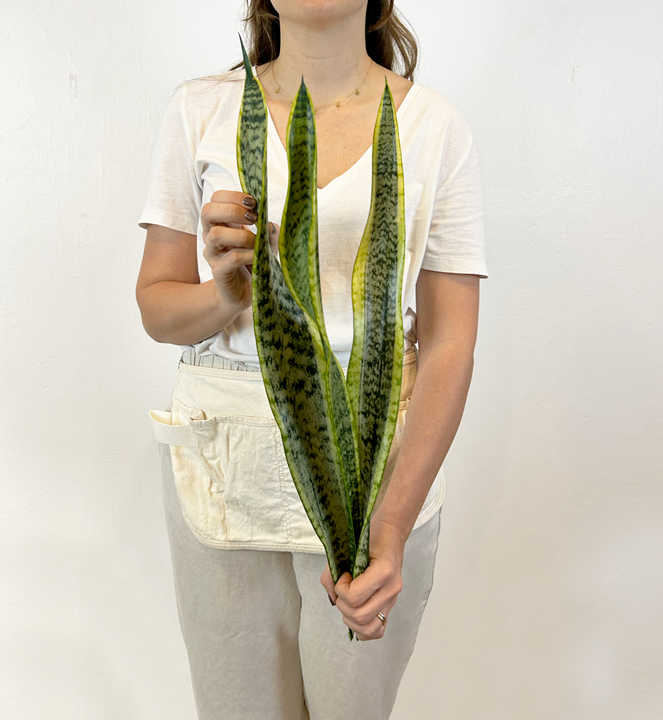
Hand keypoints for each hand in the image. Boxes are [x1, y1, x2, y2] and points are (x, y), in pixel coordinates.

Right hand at [201, 190, 278, 310]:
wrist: (244, 294)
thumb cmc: (253, 264)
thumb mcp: (266, 244)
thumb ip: (270, 232)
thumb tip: (271, 225)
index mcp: (221, 224)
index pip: (216, 199)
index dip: (232, 196)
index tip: (253, 203)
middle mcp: (212, 236)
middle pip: (207, 211)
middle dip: (232, 210)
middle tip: (253, 217)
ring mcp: (214, 255)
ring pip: (215, 234)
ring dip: (241, 234)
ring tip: (257, 241)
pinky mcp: (219, 272)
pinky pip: (231, 258)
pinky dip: (248, 254)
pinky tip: (259, 256)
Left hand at [320, 517, 405, 640]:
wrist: (391, 534)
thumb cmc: (371, 537)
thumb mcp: (348, 547)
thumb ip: (332, 573)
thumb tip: (332, 596)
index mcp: (384, 571)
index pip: (354, 597)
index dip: (341, 589)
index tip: (343, 575)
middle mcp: (391, 588)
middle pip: (360, 616)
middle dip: (343, 605)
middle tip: (342, 589)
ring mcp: (393, 599)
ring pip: (369, 628)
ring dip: (351, 620)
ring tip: (348, 603)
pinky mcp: (391, 605)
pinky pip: (378, 630)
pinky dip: (363, 629)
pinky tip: (355, 615)